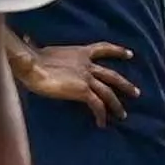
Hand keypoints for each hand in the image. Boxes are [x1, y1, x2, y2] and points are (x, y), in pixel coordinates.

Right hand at [14, 39, 138, 124]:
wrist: (32, 65)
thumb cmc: (31, 59)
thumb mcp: (42, 51)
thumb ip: (45, 51)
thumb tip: (28, 41)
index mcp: (79, 52)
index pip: (103, 48)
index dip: (117, 51)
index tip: (129, 54)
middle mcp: (87, 64)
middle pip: (112, 75)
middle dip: (125, 84)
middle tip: (136, 93)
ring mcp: (87, 78)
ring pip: (109, 92)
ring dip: (117, 104)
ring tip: (123, 115)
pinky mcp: (84, 91)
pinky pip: (97, 105)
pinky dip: (101, 115)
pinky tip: (102, 124)